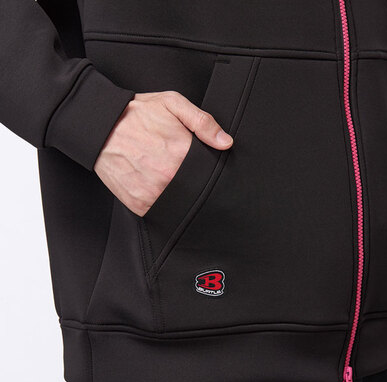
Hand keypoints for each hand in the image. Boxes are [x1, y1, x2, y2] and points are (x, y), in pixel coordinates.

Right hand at [94, 91, 232, 215]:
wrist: (99, 127)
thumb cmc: (136, 114)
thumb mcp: (172, 104)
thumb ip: (202, 121)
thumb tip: (225, 142)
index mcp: (181, 152)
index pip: (209, 172)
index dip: (209, 169)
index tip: (201, 164)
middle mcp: (167, 176)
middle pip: (194, 189)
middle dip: (192, 180)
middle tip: (176, 164)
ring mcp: (152, 193)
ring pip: (178, 202)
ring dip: (174, 191)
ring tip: (162, 172)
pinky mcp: (138, 204)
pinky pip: (159, 210)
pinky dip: (159, 201)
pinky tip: (152, 183)